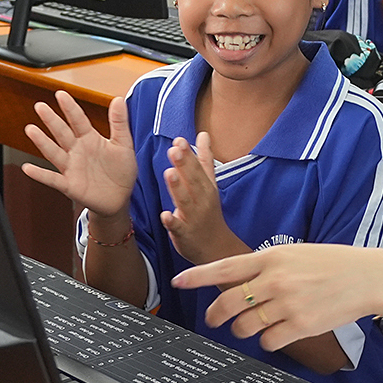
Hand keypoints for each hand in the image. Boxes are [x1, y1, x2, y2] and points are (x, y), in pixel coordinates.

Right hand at [22, 91, 137, 216]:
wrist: (119, 199)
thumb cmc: (121, 171)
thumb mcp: (124, 144)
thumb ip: (119, 122)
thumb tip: (119, 99)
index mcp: (90, 139)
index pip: (78, 120)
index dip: (70, 108)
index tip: (61, 94)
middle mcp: (77, 151)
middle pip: (62, 132)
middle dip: (51, 120)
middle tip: (40, 106)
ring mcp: (71, 167)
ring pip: (54, 152)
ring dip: (42, 142)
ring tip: (31, 129)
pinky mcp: (69, 185)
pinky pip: (52, 179)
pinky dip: (40, 174)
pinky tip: (28, 167)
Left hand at [158, 133, 244, 265]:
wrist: (217, 248)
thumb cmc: (209, 212)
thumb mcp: (210, 184)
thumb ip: (205, 159)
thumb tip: (203, 134)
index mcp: (206, 187)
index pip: (198, 168)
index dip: (189, 154)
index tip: (179, 140)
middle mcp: (201, 200)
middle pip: (193, 181)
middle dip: (184, 165)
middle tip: (174, 149)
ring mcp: (194, 217)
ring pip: (185, 201)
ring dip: (178, 188)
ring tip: (169, 173)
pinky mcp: (185, 234)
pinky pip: (178, 228)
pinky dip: (172, 222)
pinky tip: (165, 215)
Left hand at [176, 245, 382, 352]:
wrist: (368, 276)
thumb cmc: (334, 263)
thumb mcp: (295, 253)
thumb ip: (266, 266)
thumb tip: (238, 284)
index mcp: (272, 257)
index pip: (225, 267)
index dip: (198, 276)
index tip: (179, 281)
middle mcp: (275, 280)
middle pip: (227, 302)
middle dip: (215, 314)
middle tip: (214, 319)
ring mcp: (287, 303)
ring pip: (245, 326)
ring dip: (243, 329)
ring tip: (254, 325)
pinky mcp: (300, 325)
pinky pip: (268, 341)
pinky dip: (267, 341)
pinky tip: (277, 333)